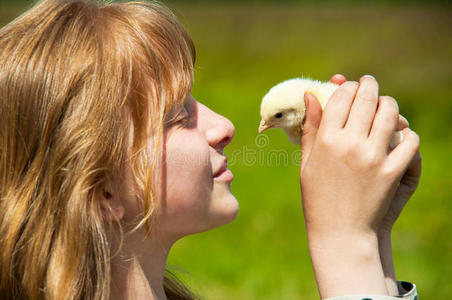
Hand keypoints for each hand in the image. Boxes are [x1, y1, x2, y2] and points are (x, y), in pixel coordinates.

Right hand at [299, 75, 419, 297]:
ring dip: (389, 104)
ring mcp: (374, 157)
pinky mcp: (393, 171)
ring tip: (385, 105)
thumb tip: (309, 95)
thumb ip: (311, 127)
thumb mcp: (307, 162)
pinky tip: (399, 135)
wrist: (340, 233)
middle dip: (369, 85)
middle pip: (366, 99)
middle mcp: (350, 144)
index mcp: (327, 141)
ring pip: (390, 113)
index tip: (349, 86)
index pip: (341, 98)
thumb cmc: (318, 198)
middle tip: (369, 82)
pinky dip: (407, 134)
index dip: (346, 87)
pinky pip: (409, 141)